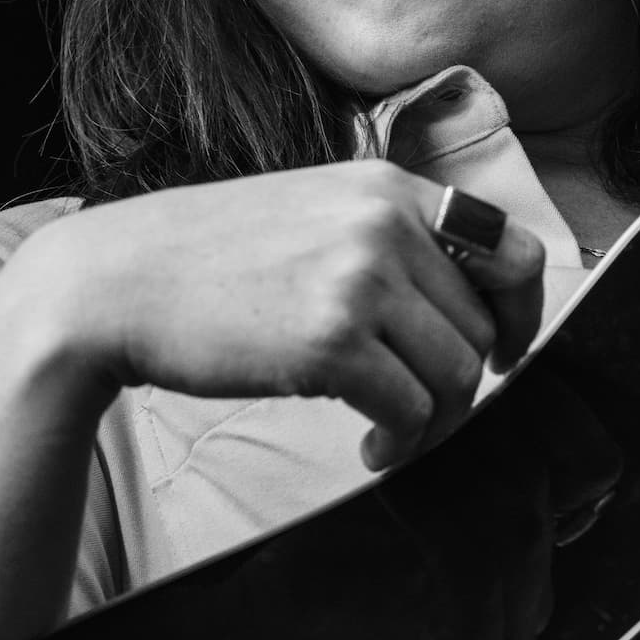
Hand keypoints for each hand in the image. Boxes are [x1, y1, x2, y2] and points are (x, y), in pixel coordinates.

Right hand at [24, 161, 545, 470]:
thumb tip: (468, 303)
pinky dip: (404, 444)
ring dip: (437, 422)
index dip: (524, 313)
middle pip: (483, 325)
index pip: (514, 248)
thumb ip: (392, 238)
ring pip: (459, 373)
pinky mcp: (331, 341)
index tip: (505, 352)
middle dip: (466, 382)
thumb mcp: (317, 213)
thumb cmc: (213, 259)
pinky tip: (373, 452)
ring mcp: (361, 278)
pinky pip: (412, 409)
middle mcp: (388, 223)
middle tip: (425, 413)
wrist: (115, 284)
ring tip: (395, 439)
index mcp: (392, 187)